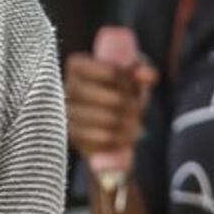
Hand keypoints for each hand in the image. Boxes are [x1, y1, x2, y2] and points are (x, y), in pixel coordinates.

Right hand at [64, 26, 156, 192]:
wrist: (104, 148)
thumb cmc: (118, 106)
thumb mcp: (131, 86)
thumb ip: (139, 73)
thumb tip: (149, 74)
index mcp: (75, 66)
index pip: (103, 68)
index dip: (124, 78)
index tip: (136, 88)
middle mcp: (64, 87)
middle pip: (108, 95)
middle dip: (131, 107)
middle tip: (140, 115)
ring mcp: (64, 112)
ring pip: (105, 117)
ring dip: (127, 125)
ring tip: (136, 129)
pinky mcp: (67, 136)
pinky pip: (96, 137)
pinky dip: (116, 140)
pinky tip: (124, 140)